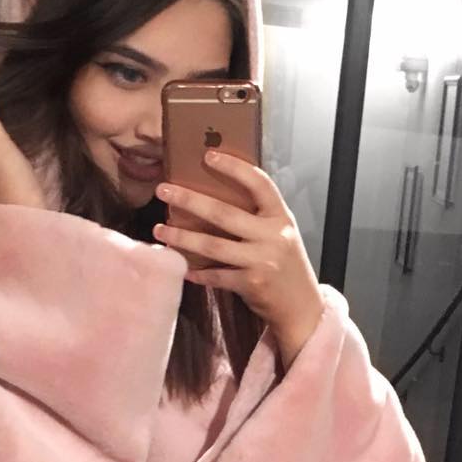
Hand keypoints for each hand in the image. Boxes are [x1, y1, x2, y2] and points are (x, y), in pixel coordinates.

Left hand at [152, 151, 324, 342]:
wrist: (301, 306)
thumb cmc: (286, 267)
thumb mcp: (281, 235)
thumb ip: (258, 219)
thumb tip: (216, 200)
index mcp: (281, 218)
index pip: (259, 184)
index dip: (234, 168)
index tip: (208, 156)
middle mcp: (273, 236)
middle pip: (224, 213)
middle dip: (190, 200)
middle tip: (163, 191)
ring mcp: (262, 261)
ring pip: (214, 245)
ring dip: (182, 238)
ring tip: (159, 230)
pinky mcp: (251, 284)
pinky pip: (216, 275)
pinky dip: (197, 272)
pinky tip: (181, 267)